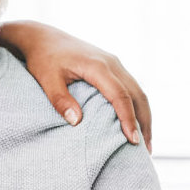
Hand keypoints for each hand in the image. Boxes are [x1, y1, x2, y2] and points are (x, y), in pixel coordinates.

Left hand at [0, 21, 153, 150]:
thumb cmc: (43, 59)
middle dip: (143, 123)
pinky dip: (137, 107)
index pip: (120, 95)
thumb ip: (60, 99)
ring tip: (145, 143)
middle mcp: (112, 63)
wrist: (44, 38)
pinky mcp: (113, 67)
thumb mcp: (46, 79)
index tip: (132, 140)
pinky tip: (135, 123)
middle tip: (145, 151)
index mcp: (98, 66)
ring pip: (138, 91)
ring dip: (144, 116)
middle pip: (137, 95)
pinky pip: (131, 88)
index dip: (128, 118)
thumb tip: (76, 122)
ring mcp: (115, 64)